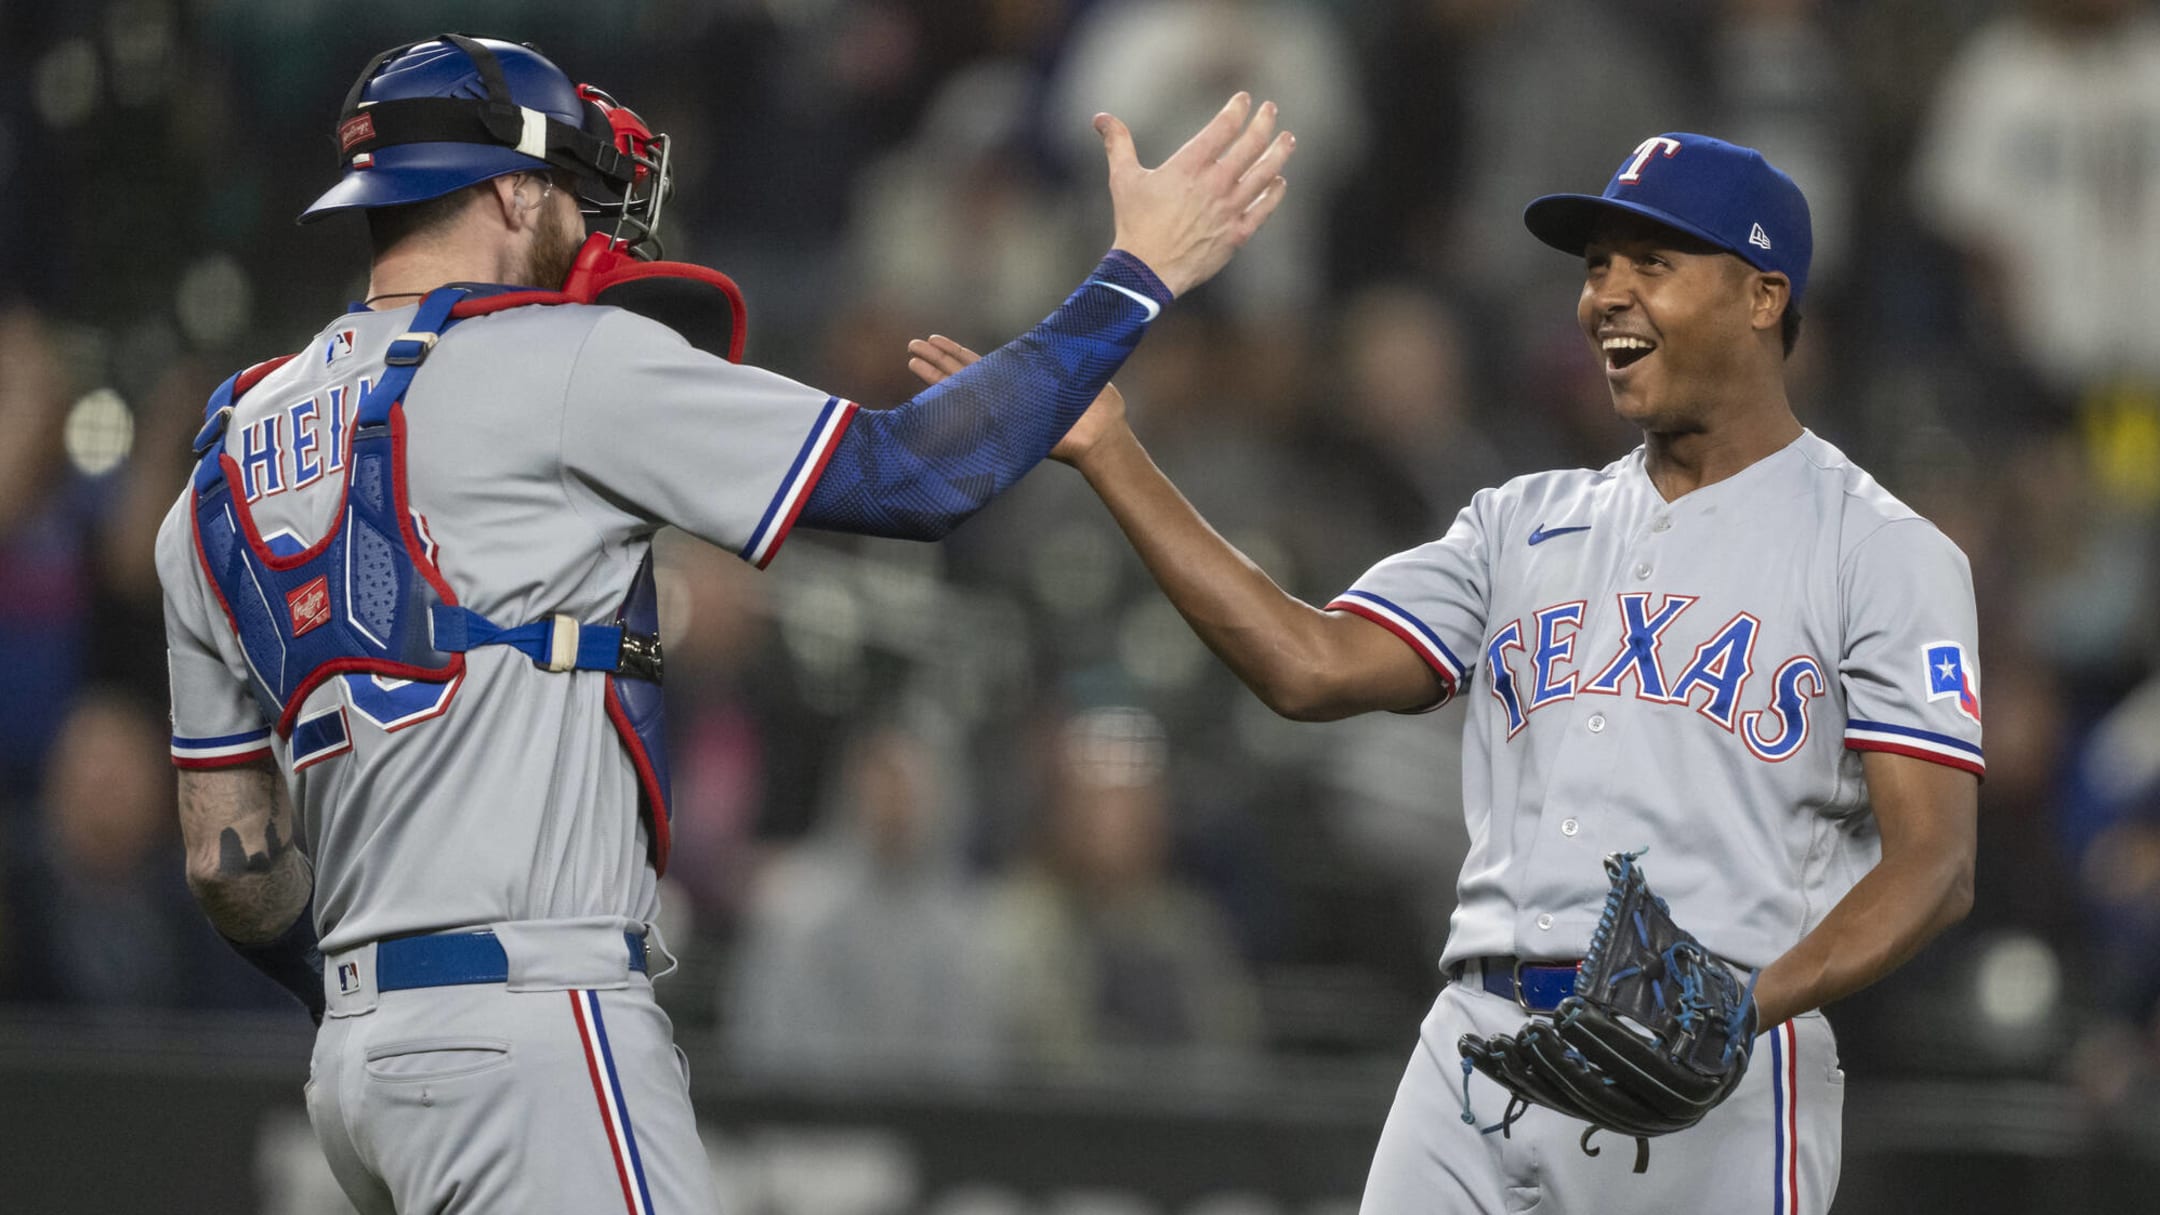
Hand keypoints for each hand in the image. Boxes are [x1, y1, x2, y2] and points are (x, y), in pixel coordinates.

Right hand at [907, 335, 1127, 466]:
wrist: (1100, 432)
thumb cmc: (1094, 404)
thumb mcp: (1074, 368)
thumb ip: (1060, 352)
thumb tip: (1065, 330)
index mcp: (1016, 380)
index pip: (977, 364)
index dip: (954, 353)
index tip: (934, 339)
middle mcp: (1003, 394)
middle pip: (960, 372)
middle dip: (936, 359)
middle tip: (911, 345)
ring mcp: (1000, 408)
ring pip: (959, 386)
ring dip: (934, 372)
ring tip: (912, 358)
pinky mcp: (1004, 421)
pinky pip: (972, 408)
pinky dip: (951, 399)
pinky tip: (929, 391)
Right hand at [1096, 93, 1294, 296]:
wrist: (1146, 271)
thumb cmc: (1133, 223)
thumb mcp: (1123, 178)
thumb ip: (1118, 143)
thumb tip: (1100, 117)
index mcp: (1189, 166)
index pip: (1222, 128)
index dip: (1236, 109)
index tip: (1244, 99)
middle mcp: (1215, 183)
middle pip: (1251, 145)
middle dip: (1264, 123)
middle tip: (1271, 110)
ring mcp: (1229, 209)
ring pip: (1264, 174)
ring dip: (1278, 153)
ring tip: (1288, 139)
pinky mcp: (1236, 234)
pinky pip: (1263, 209)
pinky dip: (1274, 193)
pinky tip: (1280, 182)